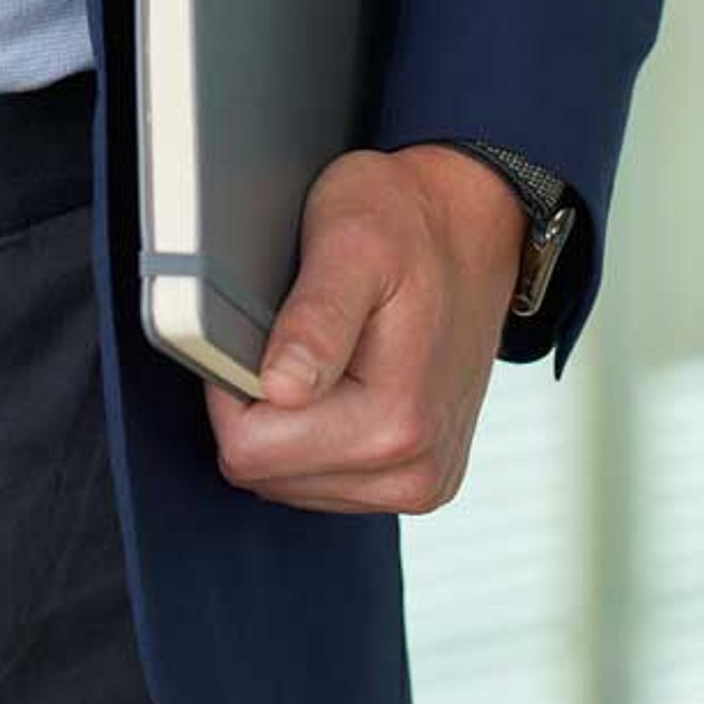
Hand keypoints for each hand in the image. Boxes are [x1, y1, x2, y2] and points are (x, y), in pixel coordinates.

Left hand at [201, 144, 518, 515]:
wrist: (472, 224)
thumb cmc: (407, 220)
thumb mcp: (349, 242)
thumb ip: (314, 320)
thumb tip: (281, 388)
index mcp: (395, 422)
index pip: (249, 450)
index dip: (231, 385)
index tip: (258, 330)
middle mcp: (415, 470)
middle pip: (267, 475)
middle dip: (261, 406)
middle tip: (294, 334)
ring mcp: (421, 482)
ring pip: (291, 483)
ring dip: (289, 422)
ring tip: (325, 351)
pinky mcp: (420, 480)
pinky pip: (326, 482)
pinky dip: (316, 433)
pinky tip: (342, 377)